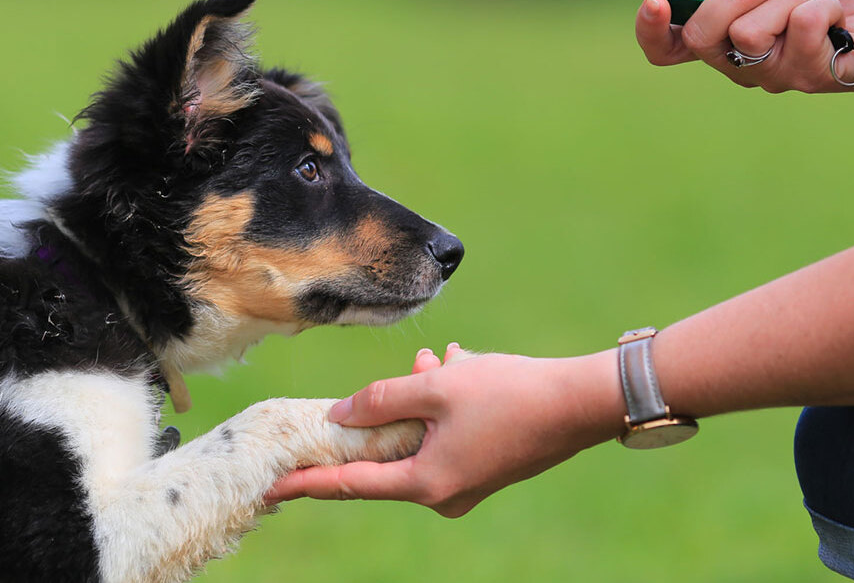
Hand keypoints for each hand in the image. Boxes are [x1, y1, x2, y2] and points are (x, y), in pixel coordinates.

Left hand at [266, 344, 622, 516]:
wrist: (582, 403)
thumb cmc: (510, 393)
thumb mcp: (436, 387)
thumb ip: (380, 399)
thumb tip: (339, 415)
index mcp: (425, 482)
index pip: (349, 484)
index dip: (307, 483)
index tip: (270, 486)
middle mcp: (444, 493)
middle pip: (387, 455)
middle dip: (383, 412)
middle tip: (395, 377)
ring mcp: (467, 483)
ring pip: (420, 436)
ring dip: (420, 397)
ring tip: (439, 361)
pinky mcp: (485, 467)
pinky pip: (446, 435)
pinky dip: (444, 404)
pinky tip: (459, 367)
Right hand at [636, 0, 853, 95]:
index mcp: (722, 39)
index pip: (666, 48)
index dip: (650, 30)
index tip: (657, 1)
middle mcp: (739, 66)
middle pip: (699, 37)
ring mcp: (772, 78)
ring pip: (749, 33)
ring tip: (814, 3)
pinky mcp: (809, 78)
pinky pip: (800, 26)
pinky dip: (824, 5)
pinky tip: (839, 20)